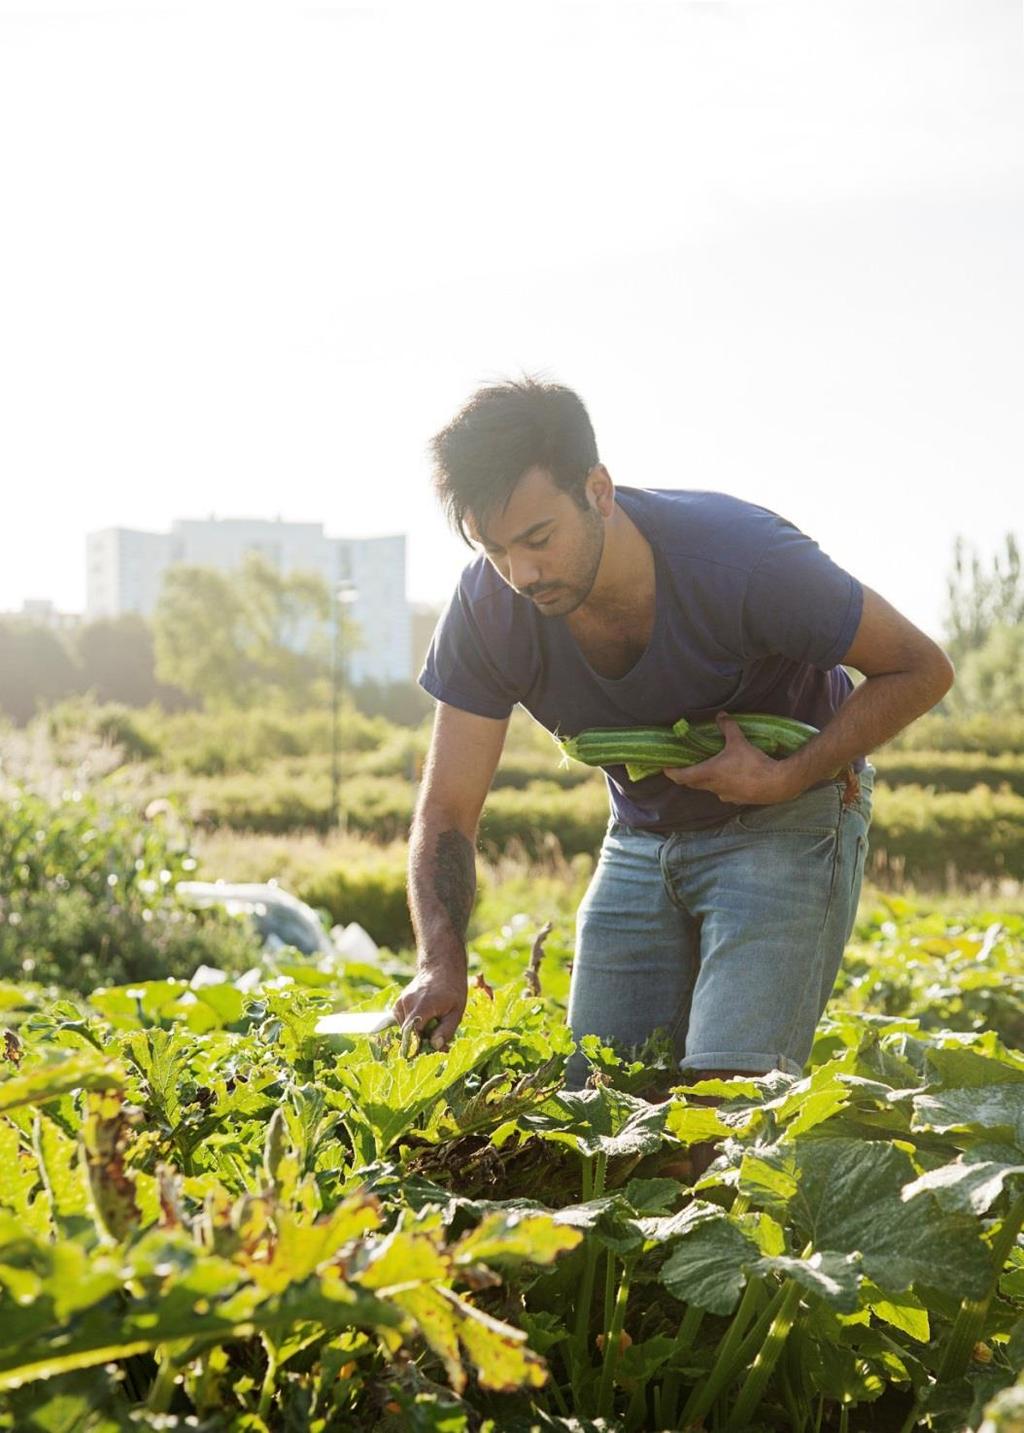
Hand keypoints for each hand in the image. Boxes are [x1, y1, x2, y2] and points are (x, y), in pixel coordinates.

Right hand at [393, 965, 466, 1050]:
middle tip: (436, 1042)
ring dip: (416, 1034)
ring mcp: (401, 1002)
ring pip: (404, 1029)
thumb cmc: (452, 989)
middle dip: (419, 1043)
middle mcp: (408, 1003)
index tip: (427, 1054)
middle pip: (407, 1034)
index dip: (417, 1047)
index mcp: (423, 1005)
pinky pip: (402, 1022)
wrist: (441, 968)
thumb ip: (446, 1031)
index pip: (412, 1033)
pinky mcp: (398, 1003)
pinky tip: (424, 1020)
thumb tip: (435, 1047)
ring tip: (432, 1026)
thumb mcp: (457, 1011)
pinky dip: (411, 1026)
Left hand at [662, 712, 801, 804]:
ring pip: (708, 788)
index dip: (671, 772)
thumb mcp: (739, 741)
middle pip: (692, 783)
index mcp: (708, 773)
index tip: (665, 767)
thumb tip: (721, 714)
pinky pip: (724, 792)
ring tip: (707, 768)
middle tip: (684, 765)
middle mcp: (713, 787)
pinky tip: (730, 777)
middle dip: (686, 775)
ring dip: (704, 780)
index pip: (681, 776)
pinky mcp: (737, 799)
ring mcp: (725, 795)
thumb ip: (728, 727)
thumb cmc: (753, 763)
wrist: (777, 784)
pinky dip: (721, 784)